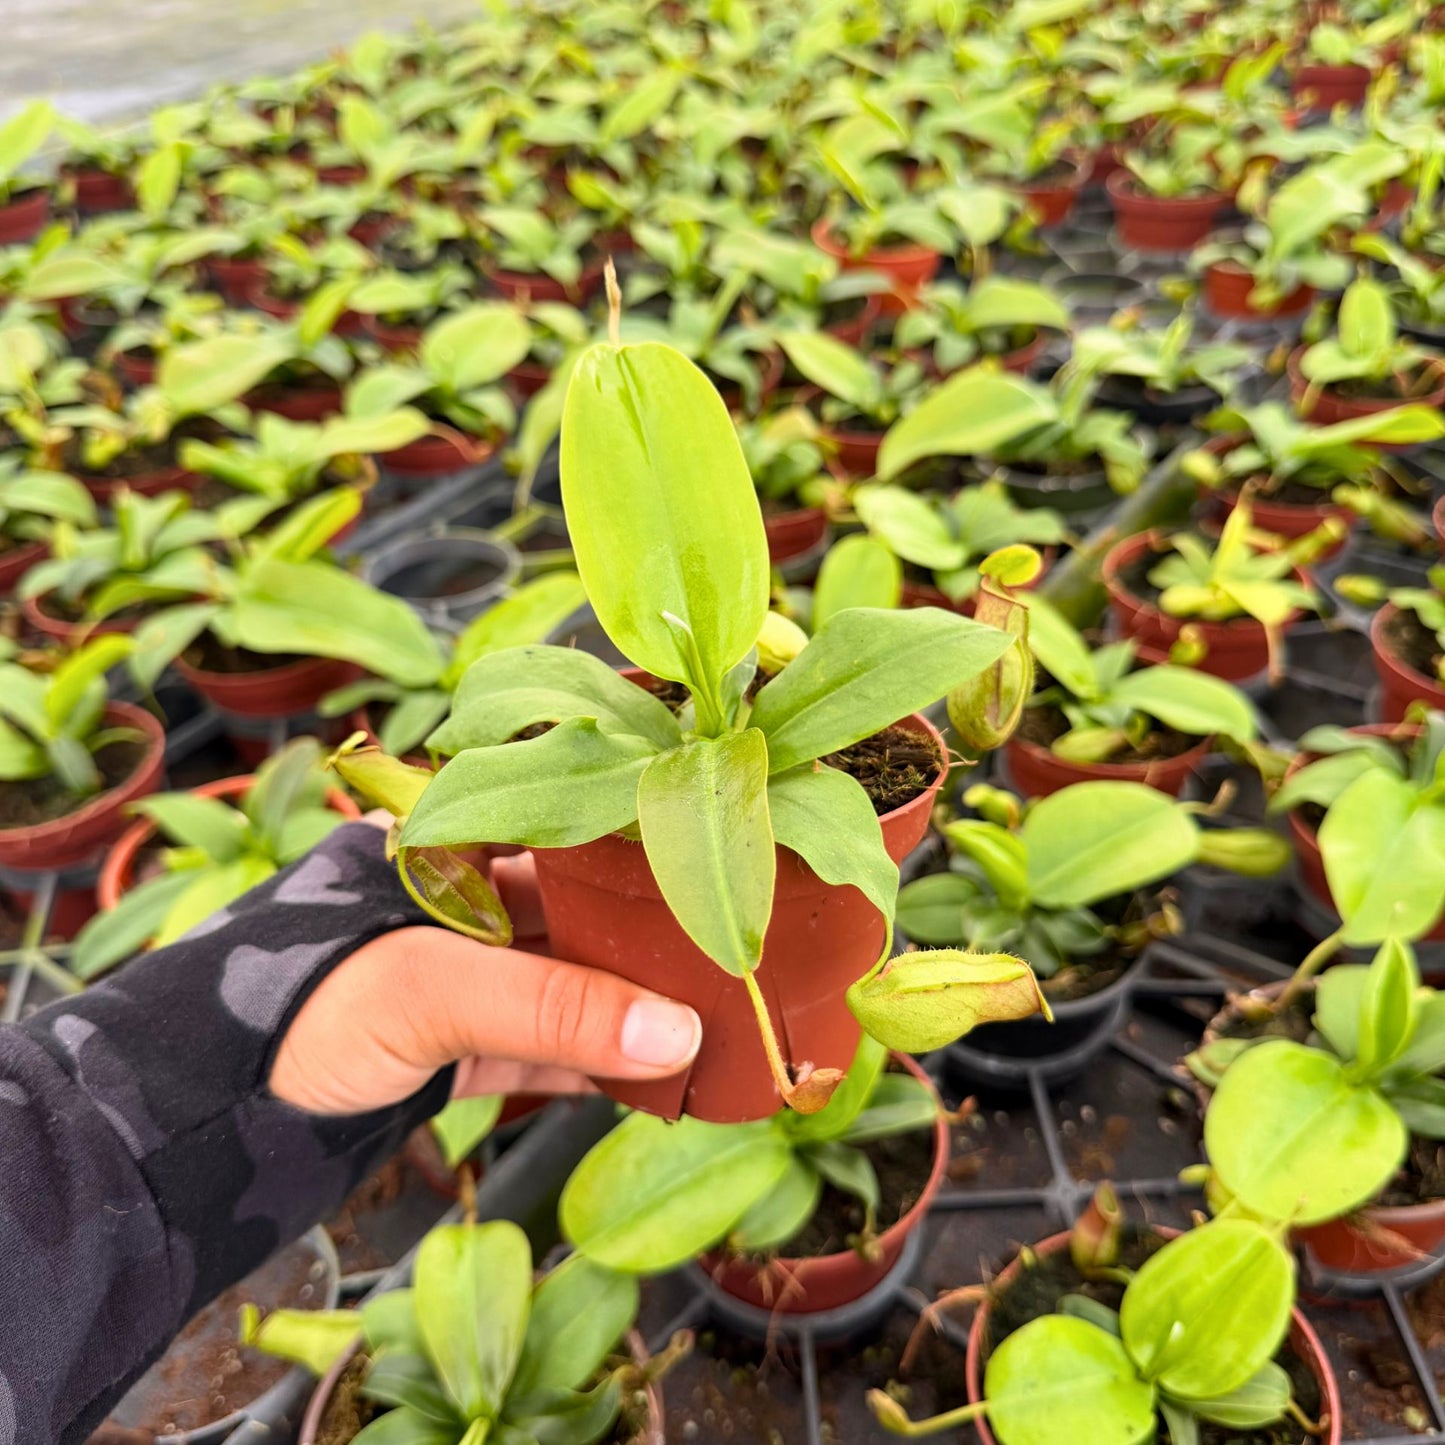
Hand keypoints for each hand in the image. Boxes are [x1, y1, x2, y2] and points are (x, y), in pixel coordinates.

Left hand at [269, 850, 700, 1114]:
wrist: (196, 1130)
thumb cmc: (290, 1016)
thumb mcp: (426, 992)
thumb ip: (553, 1008)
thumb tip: (681, 1033)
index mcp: (434, 848)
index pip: (553, 819)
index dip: (629, 835)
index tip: (710, 846)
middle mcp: (450, 904)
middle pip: (570, 906)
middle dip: (646, 929)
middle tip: (736, 939)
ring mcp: (452, 980)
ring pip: (563, 979)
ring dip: (629, 1002)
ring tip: (716, 1009)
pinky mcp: (450, 1050)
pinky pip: (541, 1046)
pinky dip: (594, 1060)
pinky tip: (655, 1068)